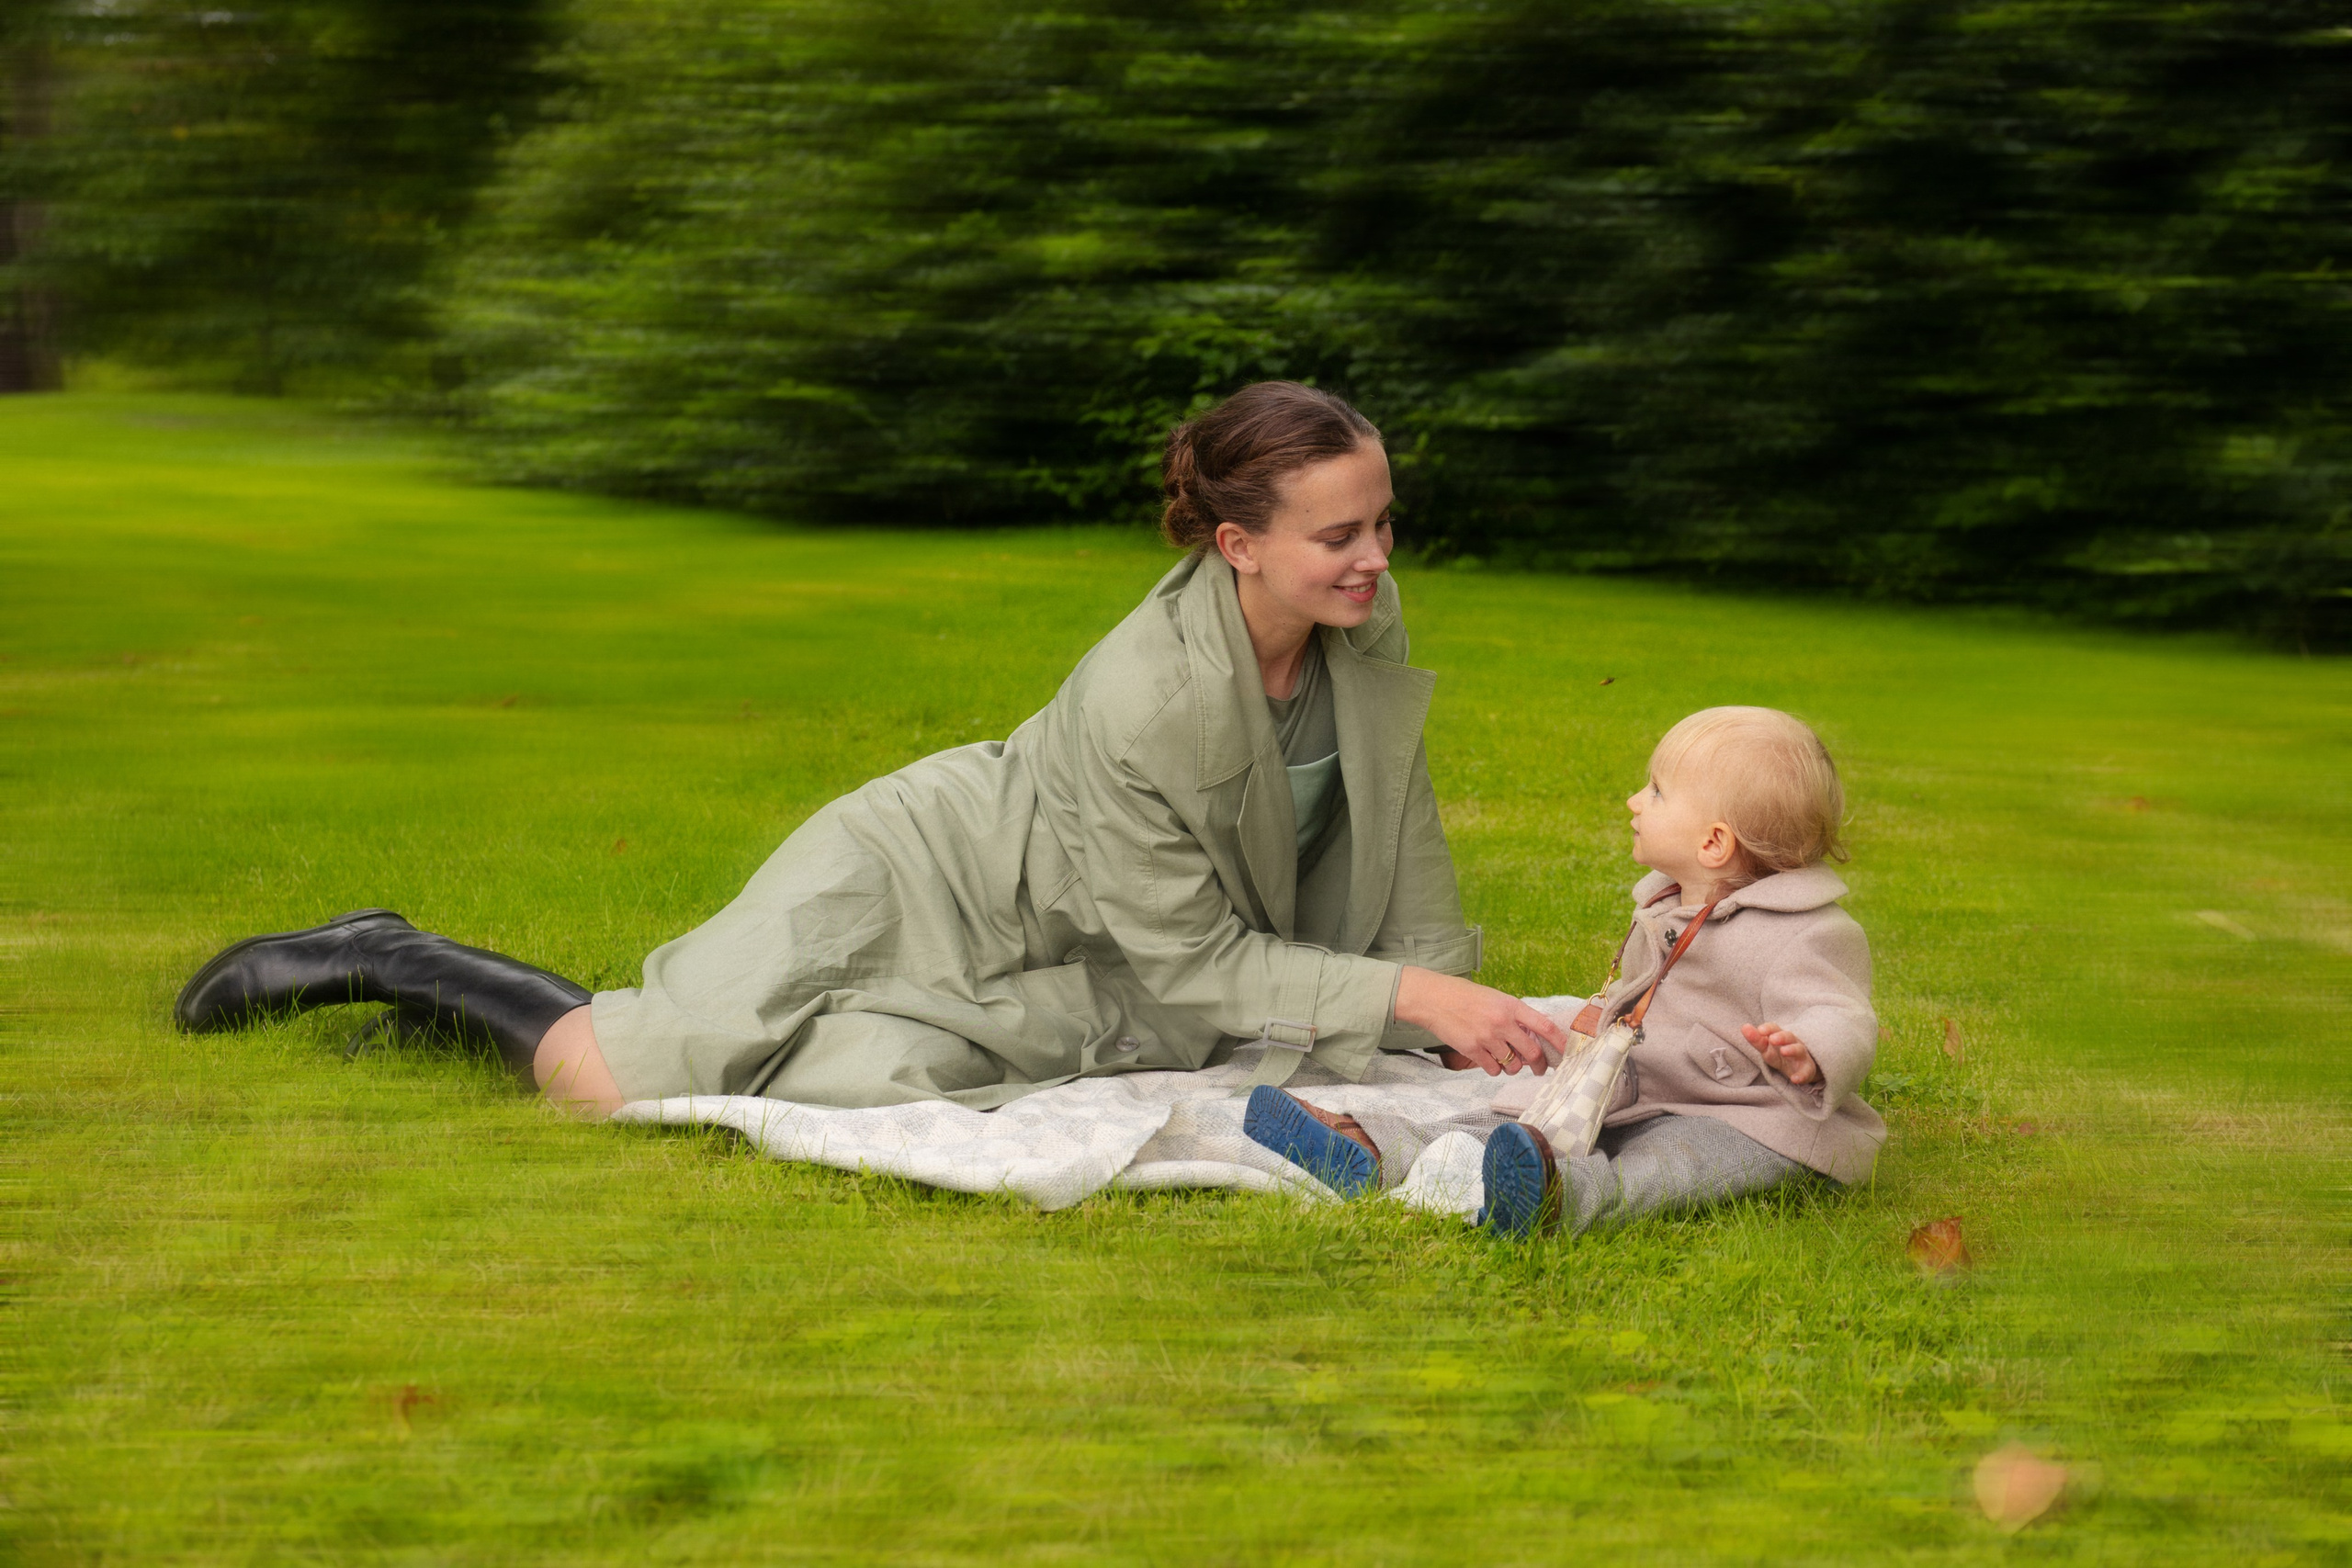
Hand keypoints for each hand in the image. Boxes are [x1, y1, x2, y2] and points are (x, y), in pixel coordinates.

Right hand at [1394, 967, 1568, 1075]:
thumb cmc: (1465, 997)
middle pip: (1532, 1052)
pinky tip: (1488, 1059)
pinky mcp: (1472, 1050)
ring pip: (1512, 1065)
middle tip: (1539, 1069)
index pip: (1544, 1026)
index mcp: (1511, 1006)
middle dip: (1539, 1065)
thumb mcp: (1496, 998)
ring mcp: (1486, 1037)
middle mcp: (1502, 1022)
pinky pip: (1493, 1070)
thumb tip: (1533, 1038)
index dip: (1560, 1042)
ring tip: (1504, 1058)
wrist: (1434, 999)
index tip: (1568, 1052)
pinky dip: (1494, 1069)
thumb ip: (1515, 1016)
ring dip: (1512, 1067)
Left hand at [1740, 1022, 1818, 1084]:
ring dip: (1792, 1050)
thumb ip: (1757, 1040)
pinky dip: (1801, 1075)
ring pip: (1799, 1050)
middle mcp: (1792, 1043)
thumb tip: (1744, 1027)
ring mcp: (1801, 1056)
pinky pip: (1806, 1071)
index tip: (1760, 1030)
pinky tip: (1794, 1079)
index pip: (1775, 1029)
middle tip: (1772, 1039)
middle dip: (1781, 1037)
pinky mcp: (1807, 1069)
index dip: (1768, 1028)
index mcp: (1781, 1037)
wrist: (1802, 1067)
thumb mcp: (1767, 1048)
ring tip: (1783, 1051)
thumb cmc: (1780, 1055)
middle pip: (1789, 1036)